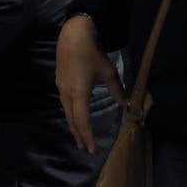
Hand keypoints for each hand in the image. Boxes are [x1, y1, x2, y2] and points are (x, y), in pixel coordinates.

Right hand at [55, 16, 124, 153]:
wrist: (73, 37)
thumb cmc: (92, 54)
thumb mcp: (109, 73)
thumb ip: (117, 90)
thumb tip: (126, 104)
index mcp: (79, 93)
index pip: (82, 120)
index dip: (87, 136)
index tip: (92, 149)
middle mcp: (67, 93)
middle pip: (72, 119)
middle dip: (79, 135)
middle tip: (86, 149)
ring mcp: (61, 88)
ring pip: (67, 112)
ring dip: (74, 125)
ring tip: (80, 137)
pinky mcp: (60, 82)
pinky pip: (65, 104)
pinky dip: (71, 115)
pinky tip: (75, 117)